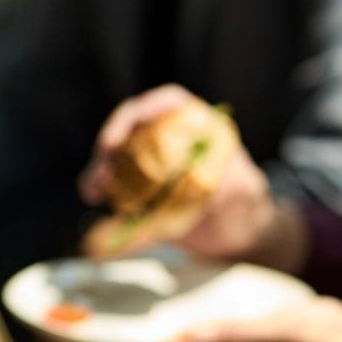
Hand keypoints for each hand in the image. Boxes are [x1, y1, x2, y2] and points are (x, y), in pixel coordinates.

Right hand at [79, 84, 305, 269]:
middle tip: (105, 163)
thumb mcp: (243, 192)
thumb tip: (213, 187)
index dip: (142, 111)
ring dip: (102, 169)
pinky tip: (94, 198)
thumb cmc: (247, 206)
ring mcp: (154, 164)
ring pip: (119, 157)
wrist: (241, 237)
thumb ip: (228, 185)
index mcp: (198, 127)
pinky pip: (117, 186)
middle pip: (135, 128)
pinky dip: (103, 189)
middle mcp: (172, 139)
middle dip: (114, 143)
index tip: (127, 128)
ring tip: (94, 190)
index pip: (168, 104)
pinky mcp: (143, 191)